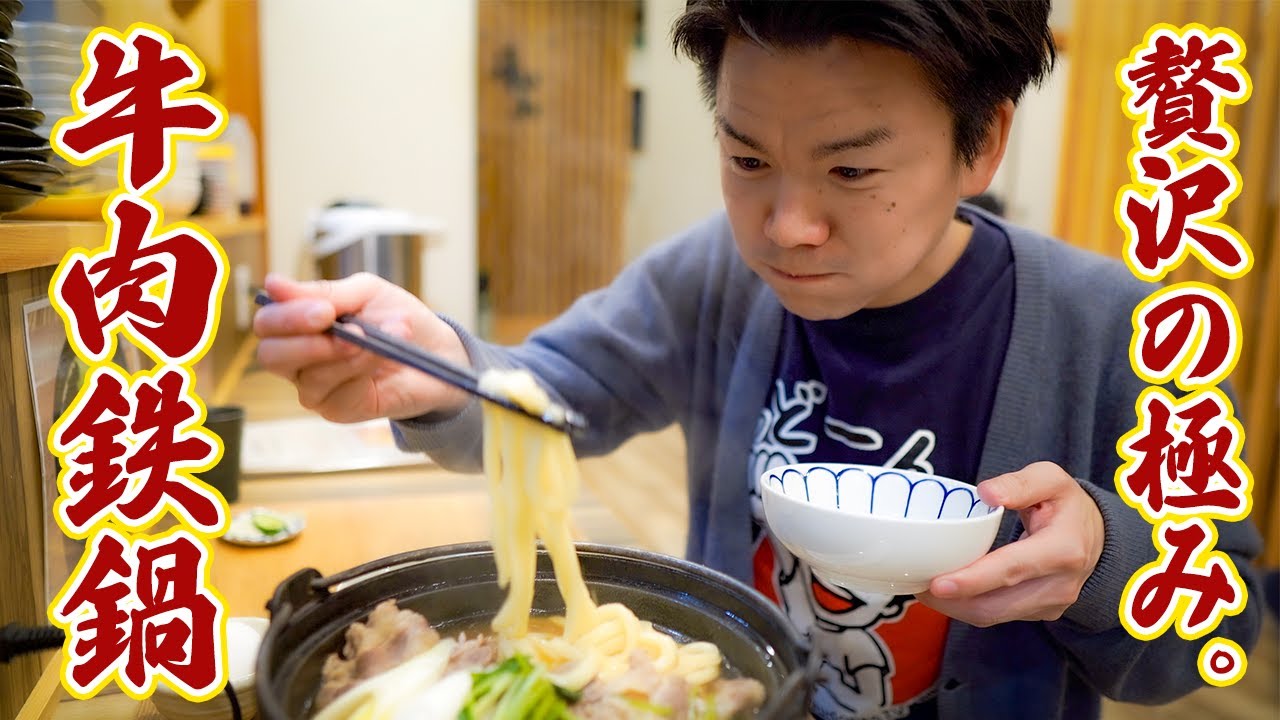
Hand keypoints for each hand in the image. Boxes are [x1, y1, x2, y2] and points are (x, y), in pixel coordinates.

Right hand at [253, 272, 470, 422]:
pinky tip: (382, 357)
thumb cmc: (397, 319)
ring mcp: (316, 387)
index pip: (267, 323)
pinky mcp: (338, 409)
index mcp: (299, 324)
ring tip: (380, 339)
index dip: (287, 317)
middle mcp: (299, 358)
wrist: (439, 352)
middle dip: (308, 342)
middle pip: (271, 356)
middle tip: (351, 332)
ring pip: (308, 376)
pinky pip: (335, 394)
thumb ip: (323, 293)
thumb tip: (272, 283)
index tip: (324, 311)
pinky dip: (361, 371)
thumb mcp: (365, 293)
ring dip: (349, 355)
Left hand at [916, 461, 1104, 626]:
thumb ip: (1020, 483)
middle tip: (915, 585)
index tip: (939, 584)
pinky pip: (999, 616)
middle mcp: (1060, 584)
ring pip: (994, 616)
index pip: (1012, 569)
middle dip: (953, 600)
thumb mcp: (1051, 479)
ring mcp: (1051, 604)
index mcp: (1063, 549)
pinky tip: (948, 592)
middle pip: (997, 603)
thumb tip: (986, 493)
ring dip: (955, 608)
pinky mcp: (1041, 613)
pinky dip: (969, 607)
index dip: (973, 580)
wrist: (1097, 537)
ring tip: (923, 590)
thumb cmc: (1066, 504)